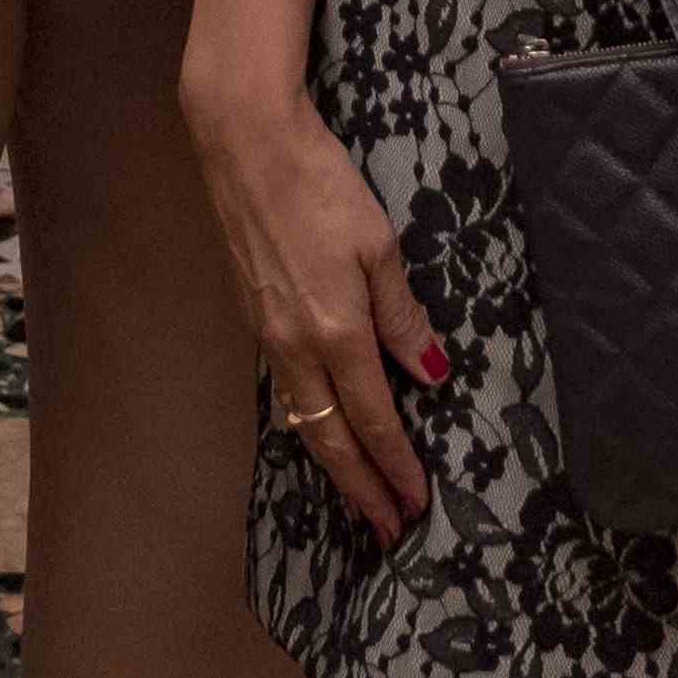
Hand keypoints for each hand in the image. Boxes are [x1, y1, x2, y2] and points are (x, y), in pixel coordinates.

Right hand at [182, 71, 438, 542]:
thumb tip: (431, 371)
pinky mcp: (254, 316)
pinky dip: (307, 425)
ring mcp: (268, 334)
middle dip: (362, 489)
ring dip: (333, 464)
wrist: (246, 146)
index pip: (374, 419)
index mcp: (335, 332)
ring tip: (357, 497)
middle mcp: (296, 346)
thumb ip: (402, 313)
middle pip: (331, 439)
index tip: (417, 505)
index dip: (396, 466)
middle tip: (388, 531)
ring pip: (303, 419)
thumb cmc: (320, 184)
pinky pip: (286, 390)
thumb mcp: (378, 244)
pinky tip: (320, 429)